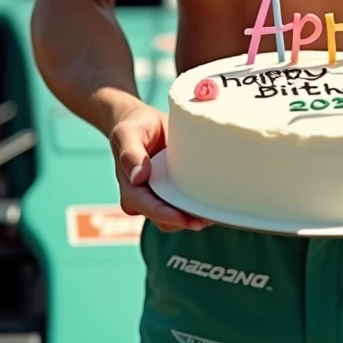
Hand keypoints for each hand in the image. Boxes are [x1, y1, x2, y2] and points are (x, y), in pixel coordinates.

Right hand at [109, 101, 209, 233]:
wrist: (142, 121)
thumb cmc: (135, 125)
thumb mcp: (127, 133)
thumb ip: (130, 153)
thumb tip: (138, 178)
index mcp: (130, 190)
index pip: (149, 208)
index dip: (168, 216)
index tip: (187, 219)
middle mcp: (142, 199)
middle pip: (165, 219)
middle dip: (185, 221)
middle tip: (209, 218)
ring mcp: (157, 197)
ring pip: (175, 217)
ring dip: (193, 217)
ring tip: (214, 212)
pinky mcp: (171, 192)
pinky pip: (182, 205)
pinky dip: (195, 207)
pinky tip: (211, 203)